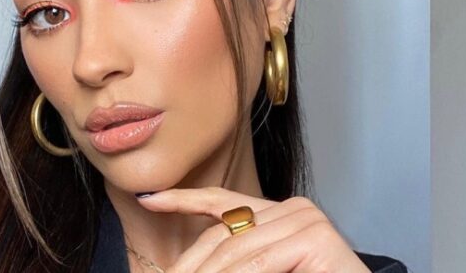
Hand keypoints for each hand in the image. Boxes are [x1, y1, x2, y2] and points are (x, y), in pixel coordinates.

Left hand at [136, 187, 370, 272]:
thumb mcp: (264, 271)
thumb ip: (236, 263)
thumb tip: (187, 269)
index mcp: (277, 214)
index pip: (222, 204)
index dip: (183, 200)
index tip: (149, 200)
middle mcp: (292, 209)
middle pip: (224, 235)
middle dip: (190, 264)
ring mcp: (306, 219)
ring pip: (237, 253)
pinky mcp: (316, 237)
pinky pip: (261, 263)